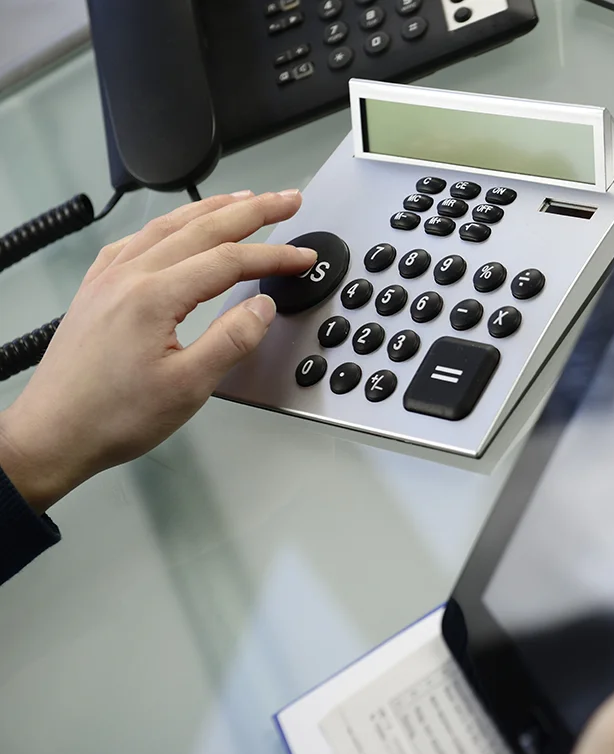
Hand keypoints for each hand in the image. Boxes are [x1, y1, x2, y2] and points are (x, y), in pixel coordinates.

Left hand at [0, 190, 315, 512]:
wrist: (52, 434)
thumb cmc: (111, 417)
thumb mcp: (188, 388)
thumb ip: (231, 341)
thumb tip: (262, 307)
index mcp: (153, 297)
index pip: (229, 261)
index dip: (274, 256)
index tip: (303, 257)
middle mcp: (128, 277)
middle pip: (201, 228)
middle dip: (252, 211)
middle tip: (286, 200)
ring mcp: (108, 280)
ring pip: (167, 226)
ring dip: (211, 209)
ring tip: (243, 200)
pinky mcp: (96, 291)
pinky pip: (136, 241)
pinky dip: (168, 226)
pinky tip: (175, 228)